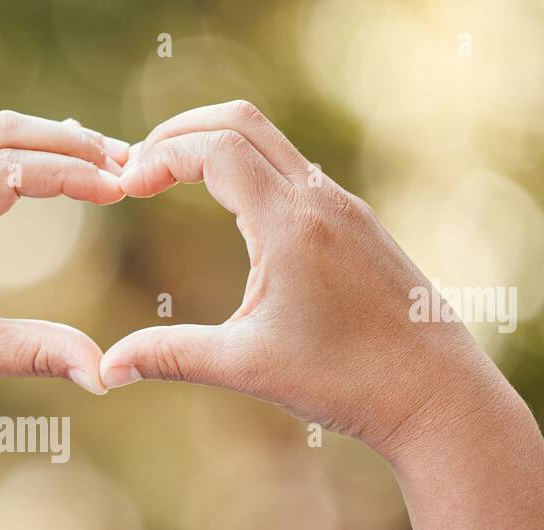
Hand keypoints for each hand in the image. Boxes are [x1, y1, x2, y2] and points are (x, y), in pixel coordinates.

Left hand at [0, 111, 127, 421]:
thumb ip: (38, 354)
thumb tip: (106, 375)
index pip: (12, 169)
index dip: (74, 173)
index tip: (123, 188)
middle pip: (3, 133)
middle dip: (69, 142)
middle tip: (128, 162)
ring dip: (47, 146)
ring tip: (105, 164)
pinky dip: (20, 162)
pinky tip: (55, 174)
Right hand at [99, 100, 511, 460]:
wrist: (438, 394)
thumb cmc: (348, 381)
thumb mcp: (248, 367)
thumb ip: (171, 357)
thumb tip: (105, 370)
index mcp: (291, 223)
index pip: (214, 149)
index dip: (160, 157)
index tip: (126, 188)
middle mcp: (321, 200)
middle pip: (239, 122)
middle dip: (179, 133)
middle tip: (136, 168)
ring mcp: (344, 208)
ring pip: (270, 143)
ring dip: (215, 148)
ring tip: (171, 181)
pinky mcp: (357, 227)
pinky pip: (293, 172)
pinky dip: (248, 170)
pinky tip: (229, 212)